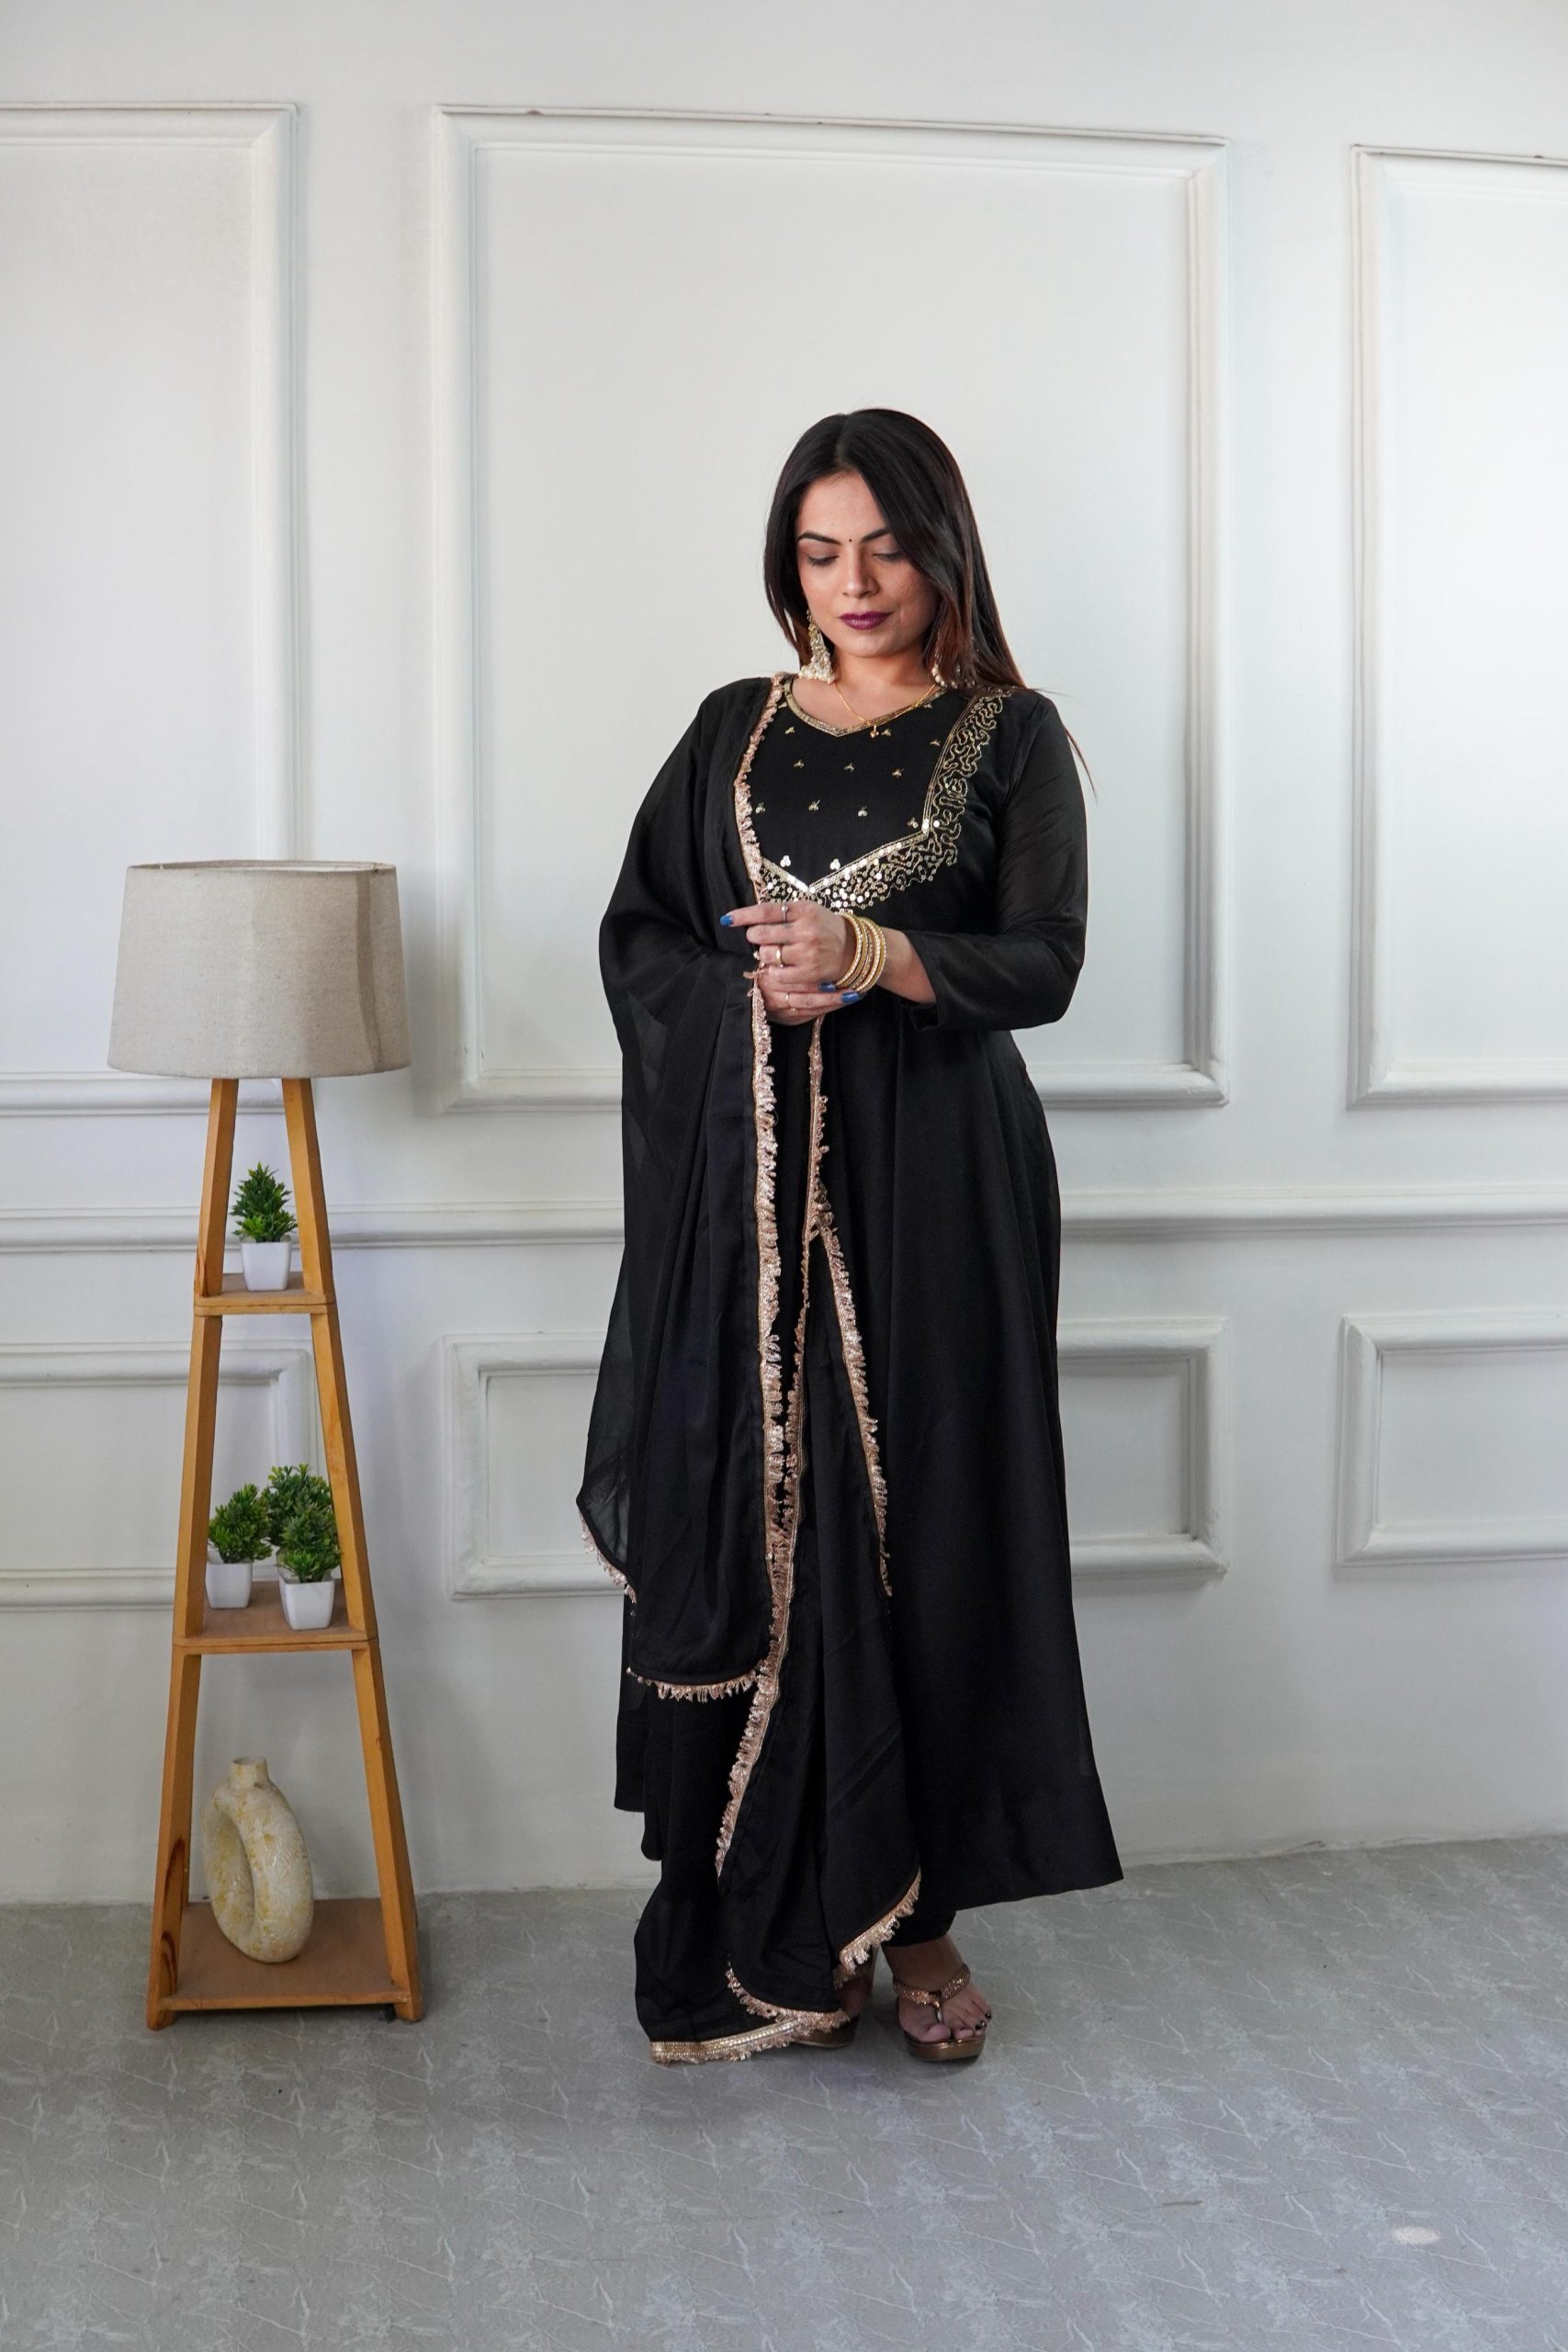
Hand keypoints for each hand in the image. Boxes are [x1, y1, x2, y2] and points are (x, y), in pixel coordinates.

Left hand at [722, 899, 859, 1024]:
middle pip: (762, 935)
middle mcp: (805, 930)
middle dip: (754, 937)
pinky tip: (779, 968)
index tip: (727, 919)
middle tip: (759, 939)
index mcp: (803, 910)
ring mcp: (808, 953)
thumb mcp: (808, 911)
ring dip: (765, 955)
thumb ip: (783, 912)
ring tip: (774, 954)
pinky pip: (778, 975)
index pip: (766, 911)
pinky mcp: (809, 973)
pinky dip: (774, 972)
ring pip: (768, 955)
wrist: (853, 949)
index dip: (743, 915)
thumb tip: (751, 918)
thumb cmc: (824, 928)